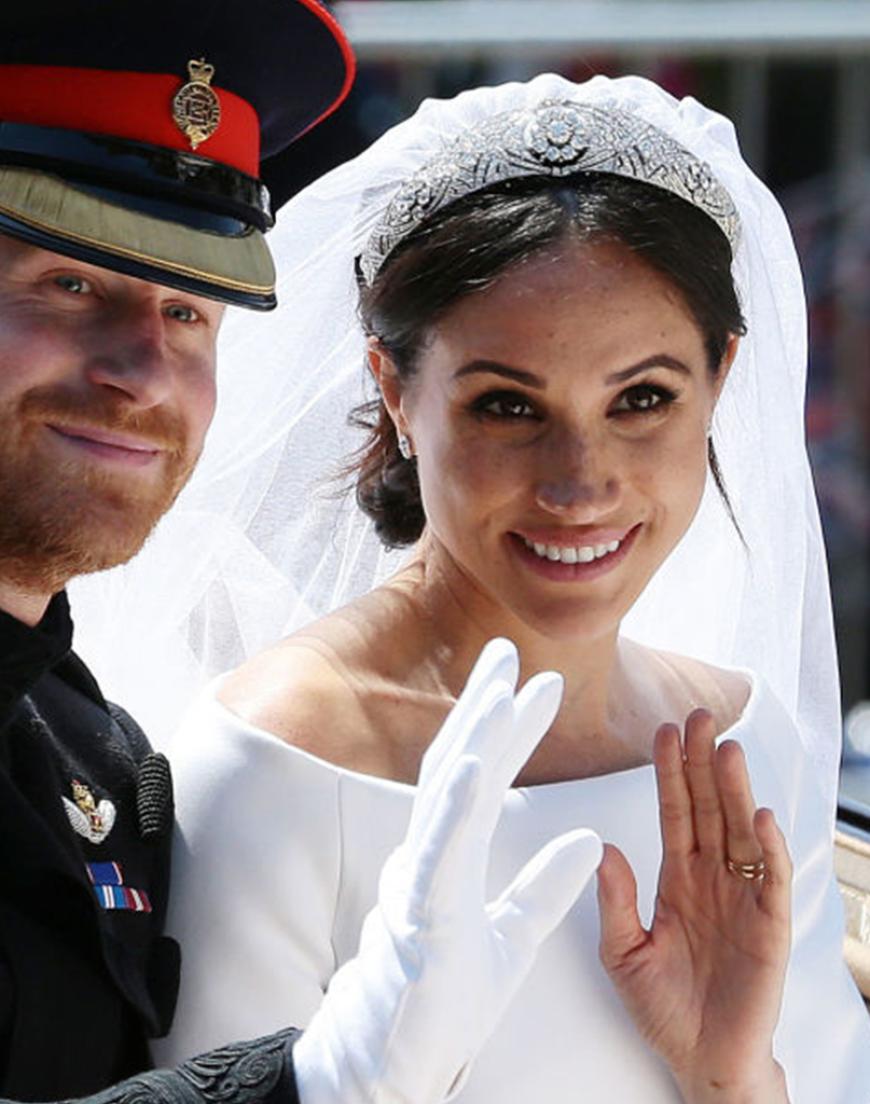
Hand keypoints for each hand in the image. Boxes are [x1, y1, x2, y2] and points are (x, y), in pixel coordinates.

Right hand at [293, 638, 602, 1103]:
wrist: (398, 1061)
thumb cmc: (445, 999)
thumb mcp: (513, 937)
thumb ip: (546, 886)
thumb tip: (589, 838)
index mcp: (451, 856)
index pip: (484, 778)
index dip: (509, 730)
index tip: (538, 685)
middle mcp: (430, 855)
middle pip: (457, 766)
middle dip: (483, 707)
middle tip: (508, 652)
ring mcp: (420, 881)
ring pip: (445, 797)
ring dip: (474, 738)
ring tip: (500, 689)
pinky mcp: (420, 917)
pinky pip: (438, 855)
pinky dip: (454, 807)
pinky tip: (473, 765)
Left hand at [597, 710, 791, 1103]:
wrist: (701, 1061)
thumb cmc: (663, 1008)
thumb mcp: (623, 953)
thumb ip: (614, 902)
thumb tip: (602, 848)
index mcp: (677, 877)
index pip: (674, 812)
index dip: (669, 772)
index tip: (662, 730)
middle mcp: (712, 878)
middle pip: (708, 808)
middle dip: (703, 763)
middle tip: (699, 715)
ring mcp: (743, 898)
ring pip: (740, 832)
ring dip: (735, 791)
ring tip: (727, 749)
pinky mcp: (769, 927)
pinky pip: (772, 880)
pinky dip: (769, 848)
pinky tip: (759, 817)